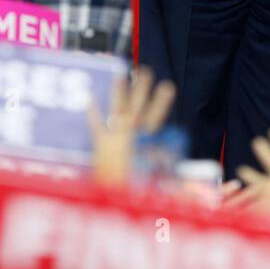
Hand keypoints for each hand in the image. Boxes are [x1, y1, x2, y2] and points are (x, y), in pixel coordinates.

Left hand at [88, 67, 175, 184]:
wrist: (118, 197)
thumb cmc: (139, 187)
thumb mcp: (160, 177)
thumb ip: (170, 167)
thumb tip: (182, 168)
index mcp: (150, 139)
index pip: (158, 114)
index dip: (162, 100)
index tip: (167, 85)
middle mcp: (134, 132)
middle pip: (140, 103)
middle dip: (142, 86)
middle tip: (144, 71)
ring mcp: (117, 134)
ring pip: (119, 105)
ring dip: (119, 88)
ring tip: (119, 72)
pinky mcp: (101, 142)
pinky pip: (95, 122)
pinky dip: (91, 109)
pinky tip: (87, 96)